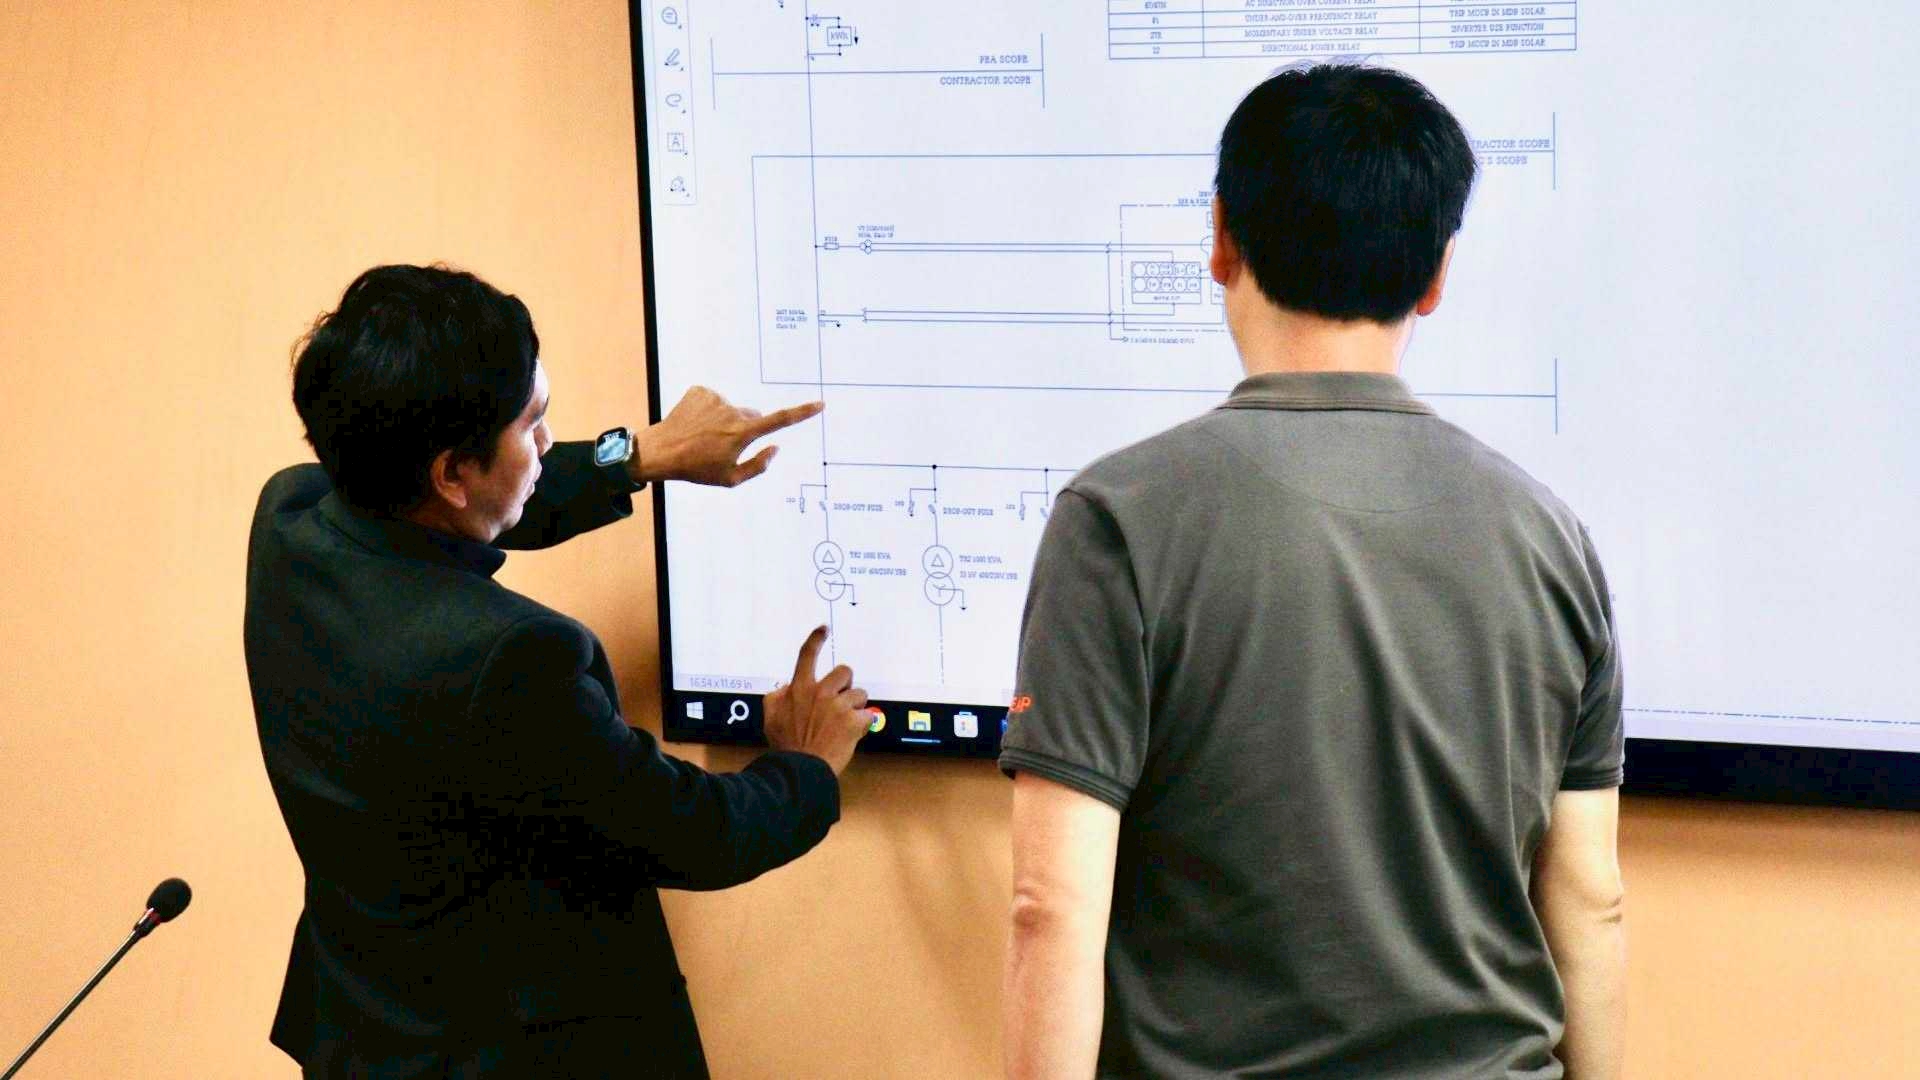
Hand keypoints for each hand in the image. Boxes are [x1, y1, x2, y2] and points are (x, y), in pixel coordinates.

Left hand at [632, 387, 822, 486]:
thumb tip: (775, 448)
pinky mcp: (700, 391)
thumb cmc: (696, 469)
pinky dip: (707, 410)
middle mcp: (732, 412)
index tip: (819, 404)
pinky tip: (694, 423)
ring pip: (731, 409)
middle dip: (745, 428)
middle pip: (752, 416)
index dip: (802, 413)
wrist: (660, 451)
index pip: (780, 421)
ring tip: (703, 436)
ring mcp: (715, 399)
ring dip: (723, 420)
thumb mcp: (729, 479)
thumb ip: (758, 466)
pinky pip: (712, 400)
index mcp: (742, 433)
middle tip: (723, 445)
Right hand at [762, 626, 870, 774]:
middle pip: (844, 671)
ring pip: (859, 694)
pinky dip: (863, 725)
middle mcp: (820, 692)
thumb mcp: (771, 716)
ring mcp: (839, 706)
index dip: (815, 639)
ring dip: (855, 707)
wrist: (800, 768)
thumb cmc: (786, 745)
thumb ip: (778, 696)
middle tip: (840, 701)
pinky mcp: (854, 721)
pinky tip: (852, 735)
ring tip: (843, 724)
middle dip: (845, 684)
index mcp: (800, 688)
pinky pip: (868, 715)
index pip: (807, 656)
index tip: (823, 629)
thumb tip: (787, 687)